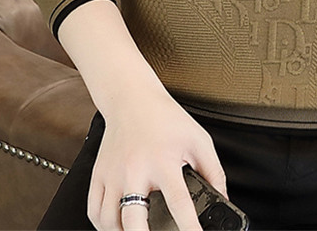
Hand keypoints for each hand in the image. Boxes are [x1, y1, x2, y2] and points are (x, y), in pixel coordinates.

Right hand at [87, 89, 226, 230]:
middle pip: (134, 220)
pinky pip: (94, 210)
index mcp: (163, 162)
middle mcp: (135, 170)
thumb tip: (223, 199)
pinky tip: (117, 226)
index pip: (179, 203)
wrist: (133, 98)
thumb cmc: (166, 119)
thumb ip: (213, 171)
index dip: (189, 228)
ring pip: (109, 221)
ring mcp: (113, 174)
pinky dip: (103, 225)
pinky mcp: (98, 174)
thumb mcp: (198, 140)